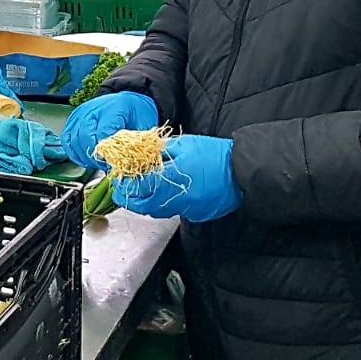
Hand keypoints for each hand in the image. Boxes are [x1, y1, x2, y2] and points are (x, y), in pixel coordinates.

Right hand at [61, 91, 159, 171]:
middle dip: (95, 157)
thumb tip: (129, 160)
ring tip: (98, 163)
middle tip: (107, 165)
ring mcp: (81, 114)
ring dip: (85, 156)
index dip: (107, 153)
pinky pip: (67, 140)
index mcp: (114, 108)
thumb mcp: (145, 125)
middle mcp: (93, 109)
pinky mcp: (73, 120)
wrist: (128, 101)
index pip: (103, 133)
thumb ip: (137, 142)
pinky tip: (85, 159)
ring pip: (74, 140)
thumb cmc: (136, 113)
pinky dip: (74, 153)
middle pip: (86, 137)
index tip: (114, 163)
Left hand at [113, 135, 241, 223]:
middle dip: (130, 199)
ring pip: (158, 211)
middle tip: (123, 190)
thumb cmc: (215, 155)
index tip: (119, 179)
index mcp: (172, 179)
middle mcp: (177, 198)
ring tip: (142, 190)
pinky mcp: (196, 214)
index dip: (125, 185)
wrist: (241, 171)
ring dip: (147, 202)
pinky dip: (166, 203)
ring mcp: (187, 209)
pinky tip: (167, 193)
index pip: (138, 188)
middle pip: (144, 206)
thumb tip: (143, 154)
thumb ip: (161, 151)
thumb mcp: (184, 145)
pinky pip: (174, 211)